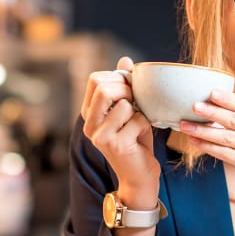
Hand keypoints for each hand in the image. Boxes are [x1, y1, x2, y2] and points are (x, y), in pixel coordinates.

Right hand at [80, 56, 159, 208]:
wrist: (139, 175)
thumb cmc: (135, 140)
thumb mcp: (129, 110)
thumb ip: (124, 86)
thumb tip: (125, 60)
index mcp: (89, 112)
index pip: (95, 79)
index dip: (117, 77)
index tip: (129, 88)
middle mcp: (89, 123)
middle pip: (103, 88)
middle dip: (127, 90)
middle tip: (136, 102)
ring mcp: (100, 135)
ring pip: (123, 104)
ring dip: (139, 110)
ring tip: (138, 122)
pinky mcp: (115, 145)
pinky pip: (137, 120)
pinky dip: (146, 124)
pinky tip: (141, 136)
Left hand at [178, 88, 234, 207]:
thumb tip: (211, 103)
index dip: (227, 98)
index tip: (210, 92)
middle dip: (212, 112)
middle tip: (194, 106)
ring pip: (228, 137)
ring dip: (205, 131)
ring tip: (186, 126)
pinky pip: (227, 154)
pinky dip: (209, 147)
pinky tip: (196, 142)